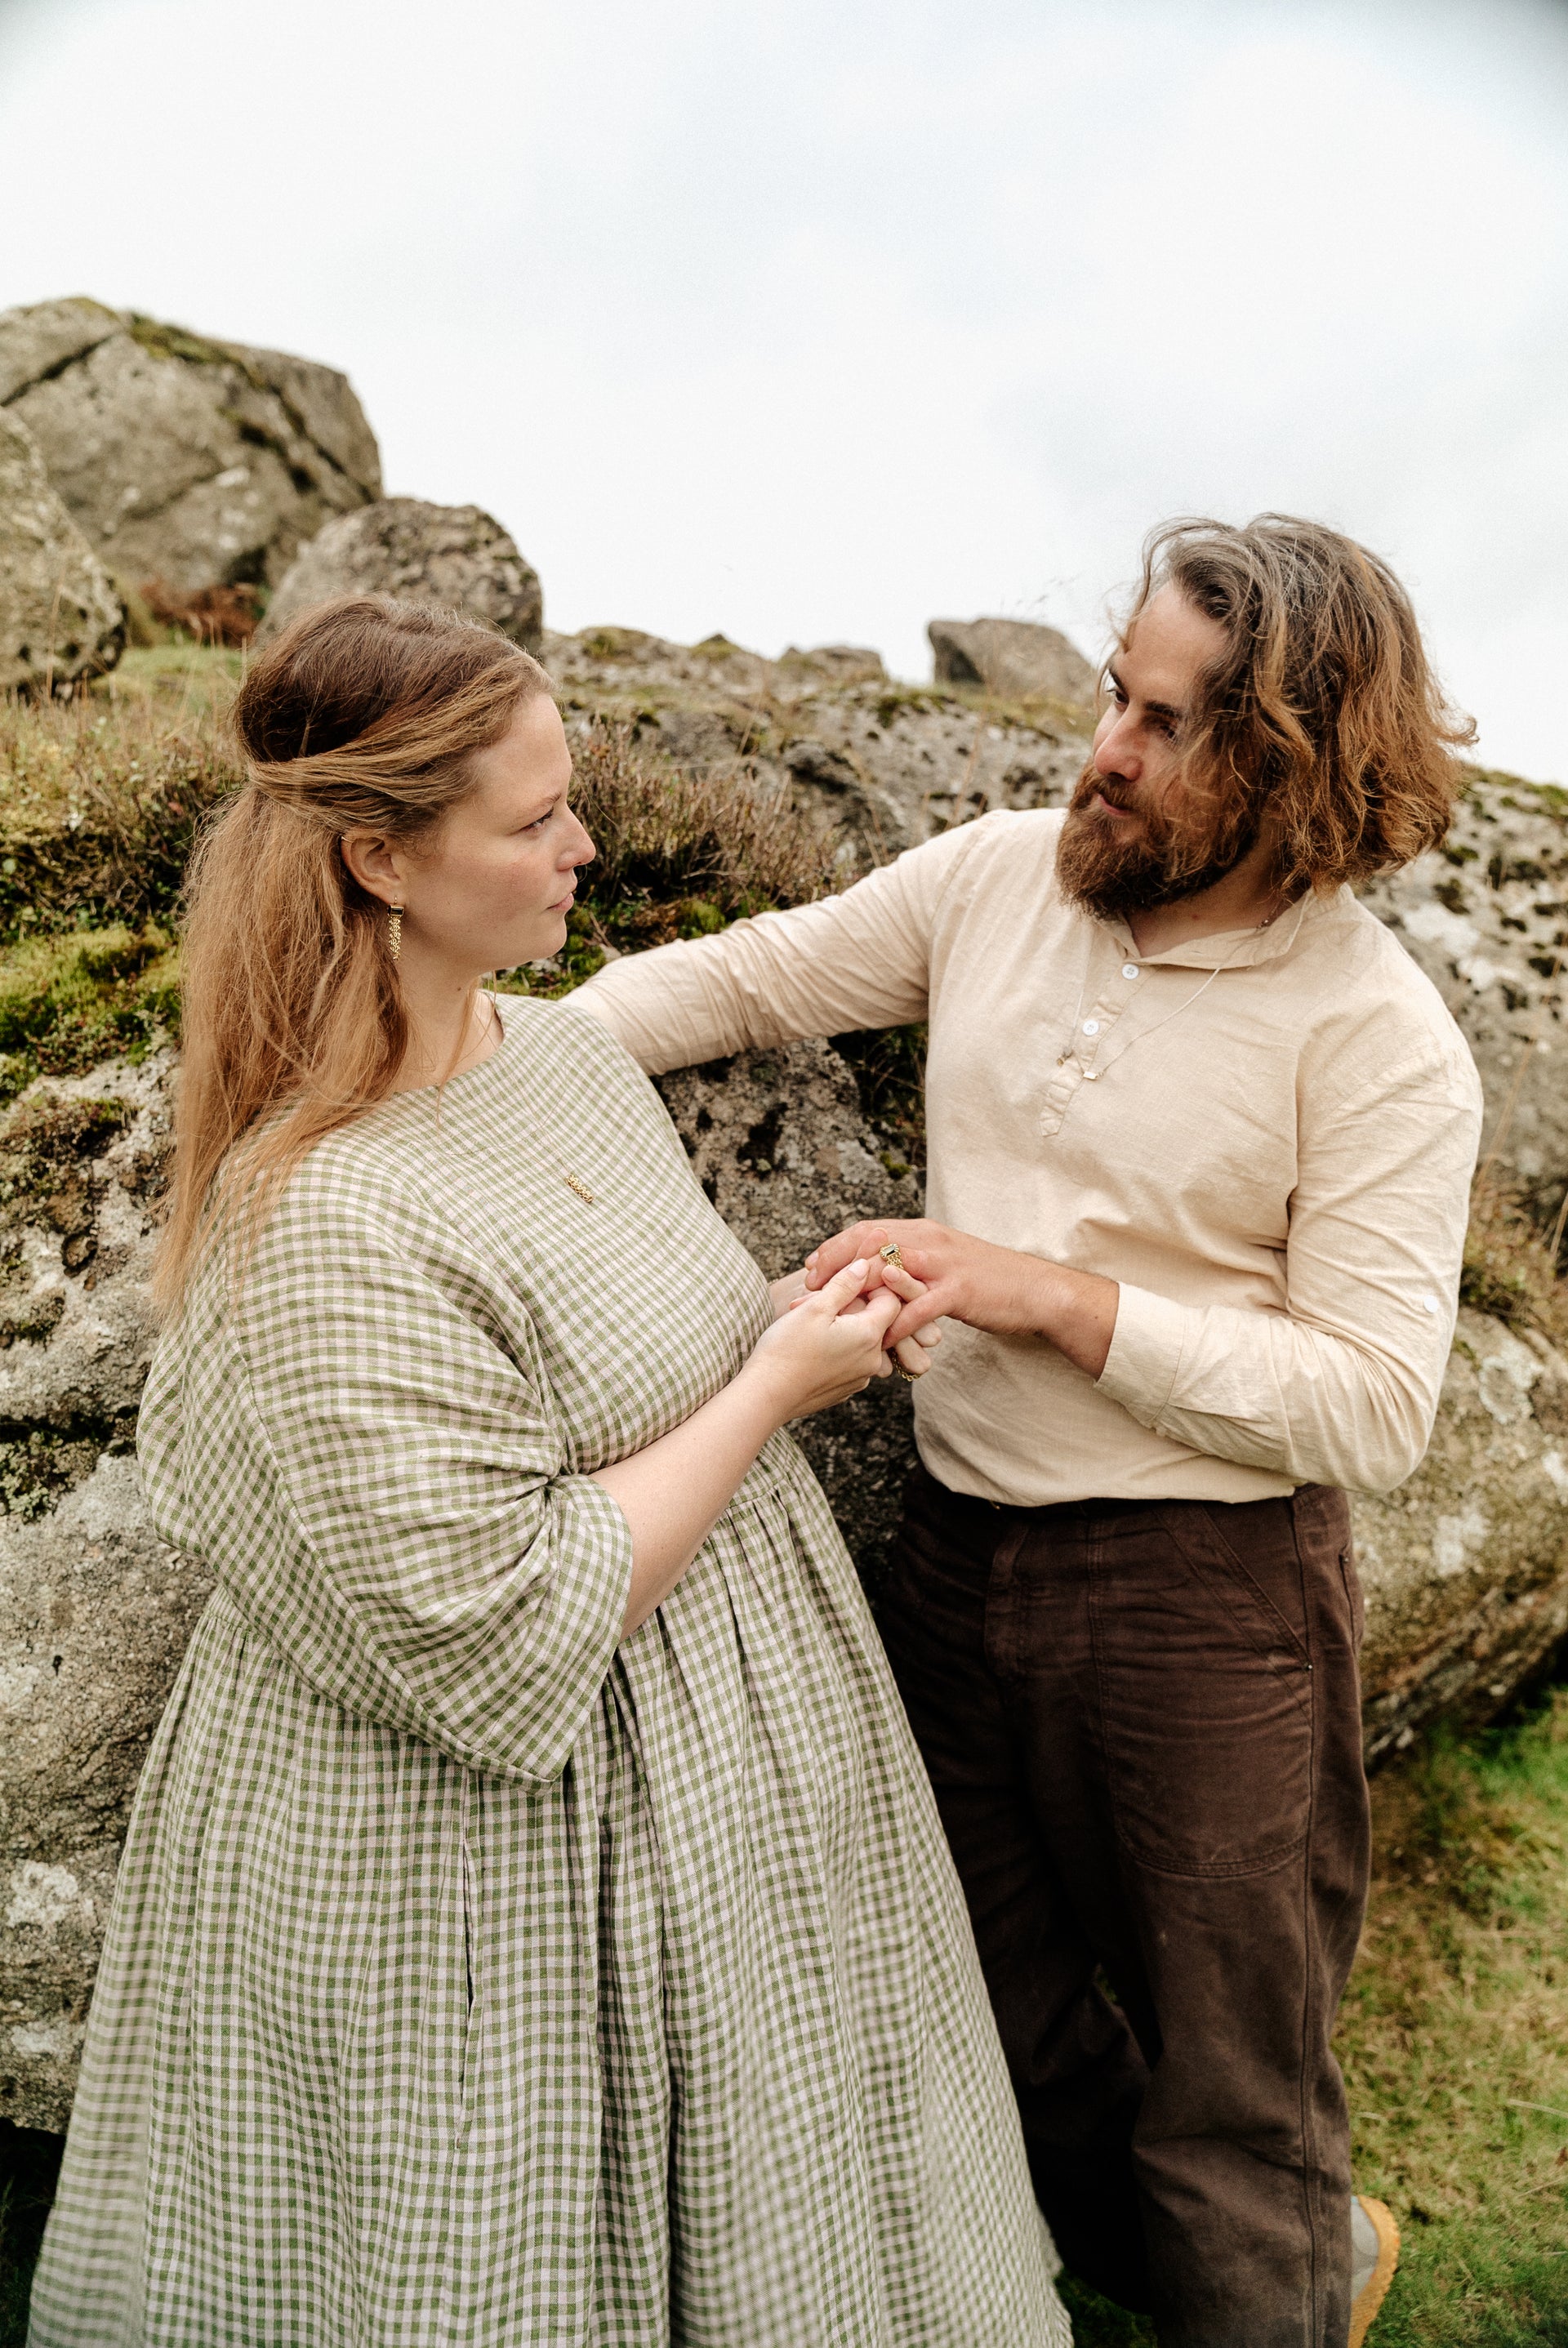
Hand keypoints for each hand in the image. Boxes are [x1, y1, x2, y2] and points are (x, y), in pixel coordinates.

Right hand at [744, 1259, 901, 1422]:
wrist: (766, 1396)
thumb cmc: (787, 1349)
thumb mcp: (815, 1308)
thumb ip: (845, 1284)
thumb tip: (864, 1266)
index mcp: (870, 1335)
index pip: (892, 1300)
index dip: (871, 1286)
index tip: (845, 1283)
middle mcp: (873, 1359)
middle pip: (876, 1320)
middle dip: (851, 1306)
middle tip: (817, 1303)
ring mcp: (860, 1377)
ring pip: (861, 1340)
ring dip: (843, 1327)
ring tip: (809, 1326)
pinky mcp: (846, 1388)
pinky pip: (851, 1360)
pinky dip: (837, 1348)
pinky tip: (811, 1347)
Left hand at [804, 1219, 1119, 1378]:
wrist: (1035, 1289)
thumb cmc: (986, 1281)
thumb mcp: (944, 1261)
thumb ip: (912, 1263)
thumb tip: (878, 1272)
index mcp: (922, 1231)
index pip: (867, 1229)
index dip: (835, 1247)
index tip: (811, 1268)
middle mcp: (929, 1240)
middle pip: (869, 1243)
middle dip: (834, 1266)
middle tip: (809, 1291)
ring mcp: (944, 1264)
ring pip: (889, 1269)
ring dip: (857, 1292)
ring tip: (833, 1315)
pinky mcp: (959, 1290)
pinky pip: (919, 1307)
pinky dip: (896, 1325)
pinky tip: (879, 1342)